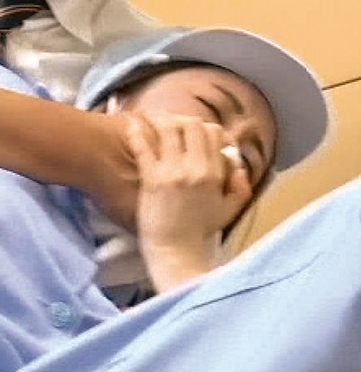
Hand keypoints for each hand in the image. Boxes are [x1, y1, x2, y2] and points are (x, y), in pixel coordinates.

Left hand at [124, 111, 252, 291]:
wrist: (174, 251)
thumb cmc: (198, 233)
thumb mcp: (228, 210)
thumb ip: (240, 187)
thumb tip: (238, 166)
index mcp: (215, 173)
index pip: (213, 133)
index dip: (204, 128)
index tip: (193, 133)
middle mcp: (196, 167)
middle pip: (192, 125)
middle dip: (182, 121)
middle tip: (171, 124)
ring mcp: (173, 172)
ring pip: (170, 129)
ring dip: (160, 121)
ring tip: (152, 120)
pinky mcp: (152, 179)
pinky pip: (145, 147)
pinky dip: (138, 133)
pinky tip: (132, 124)